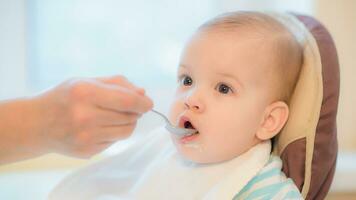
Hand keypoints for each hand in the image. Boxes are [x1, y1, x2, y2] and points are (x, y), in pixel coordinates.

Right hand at [34, 75, 152, 157]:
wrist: (37, 124)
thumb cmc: (65, 97)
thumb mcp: (86, 81)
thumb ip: (117, 84)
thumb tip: (143, 93)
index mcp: (85, 93)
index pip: (127, 101)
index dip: (143, 103)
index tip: (148, 103)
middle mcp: (85, 117)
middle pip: (130, 117)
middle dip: (135, 111)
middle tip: (128, 107)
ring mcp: (86, 137)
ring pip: (126, 131)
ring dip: (128, 122)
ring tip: (116, 115)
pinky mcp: (87, 151)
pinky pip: (115, 141)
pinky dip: (114, 132)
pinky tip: (100, 126)